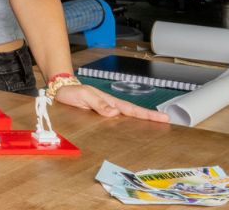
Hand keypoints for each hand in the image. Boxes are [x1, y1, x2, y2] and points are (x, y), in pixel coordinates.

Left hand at [53, 83, 169, 122]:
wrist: (60, 92)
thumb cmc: (72, 92)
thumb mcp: (84, 96)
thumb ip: (98, 104)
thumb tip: (115, 113)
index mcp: (110, 102)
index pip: (132, 109)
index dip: (148, 115)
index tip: (164, 118)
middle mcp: (111, 108)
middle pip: (134, 115)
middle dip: (151, 120)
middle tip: (168, 125)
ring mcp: (106, 113)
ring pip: (127, 120)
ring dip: (141, 125)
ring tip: (157, 131)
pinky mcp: (99, 119)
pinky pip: (116, 125)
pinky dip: (126, 129)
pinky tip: (133, 136)